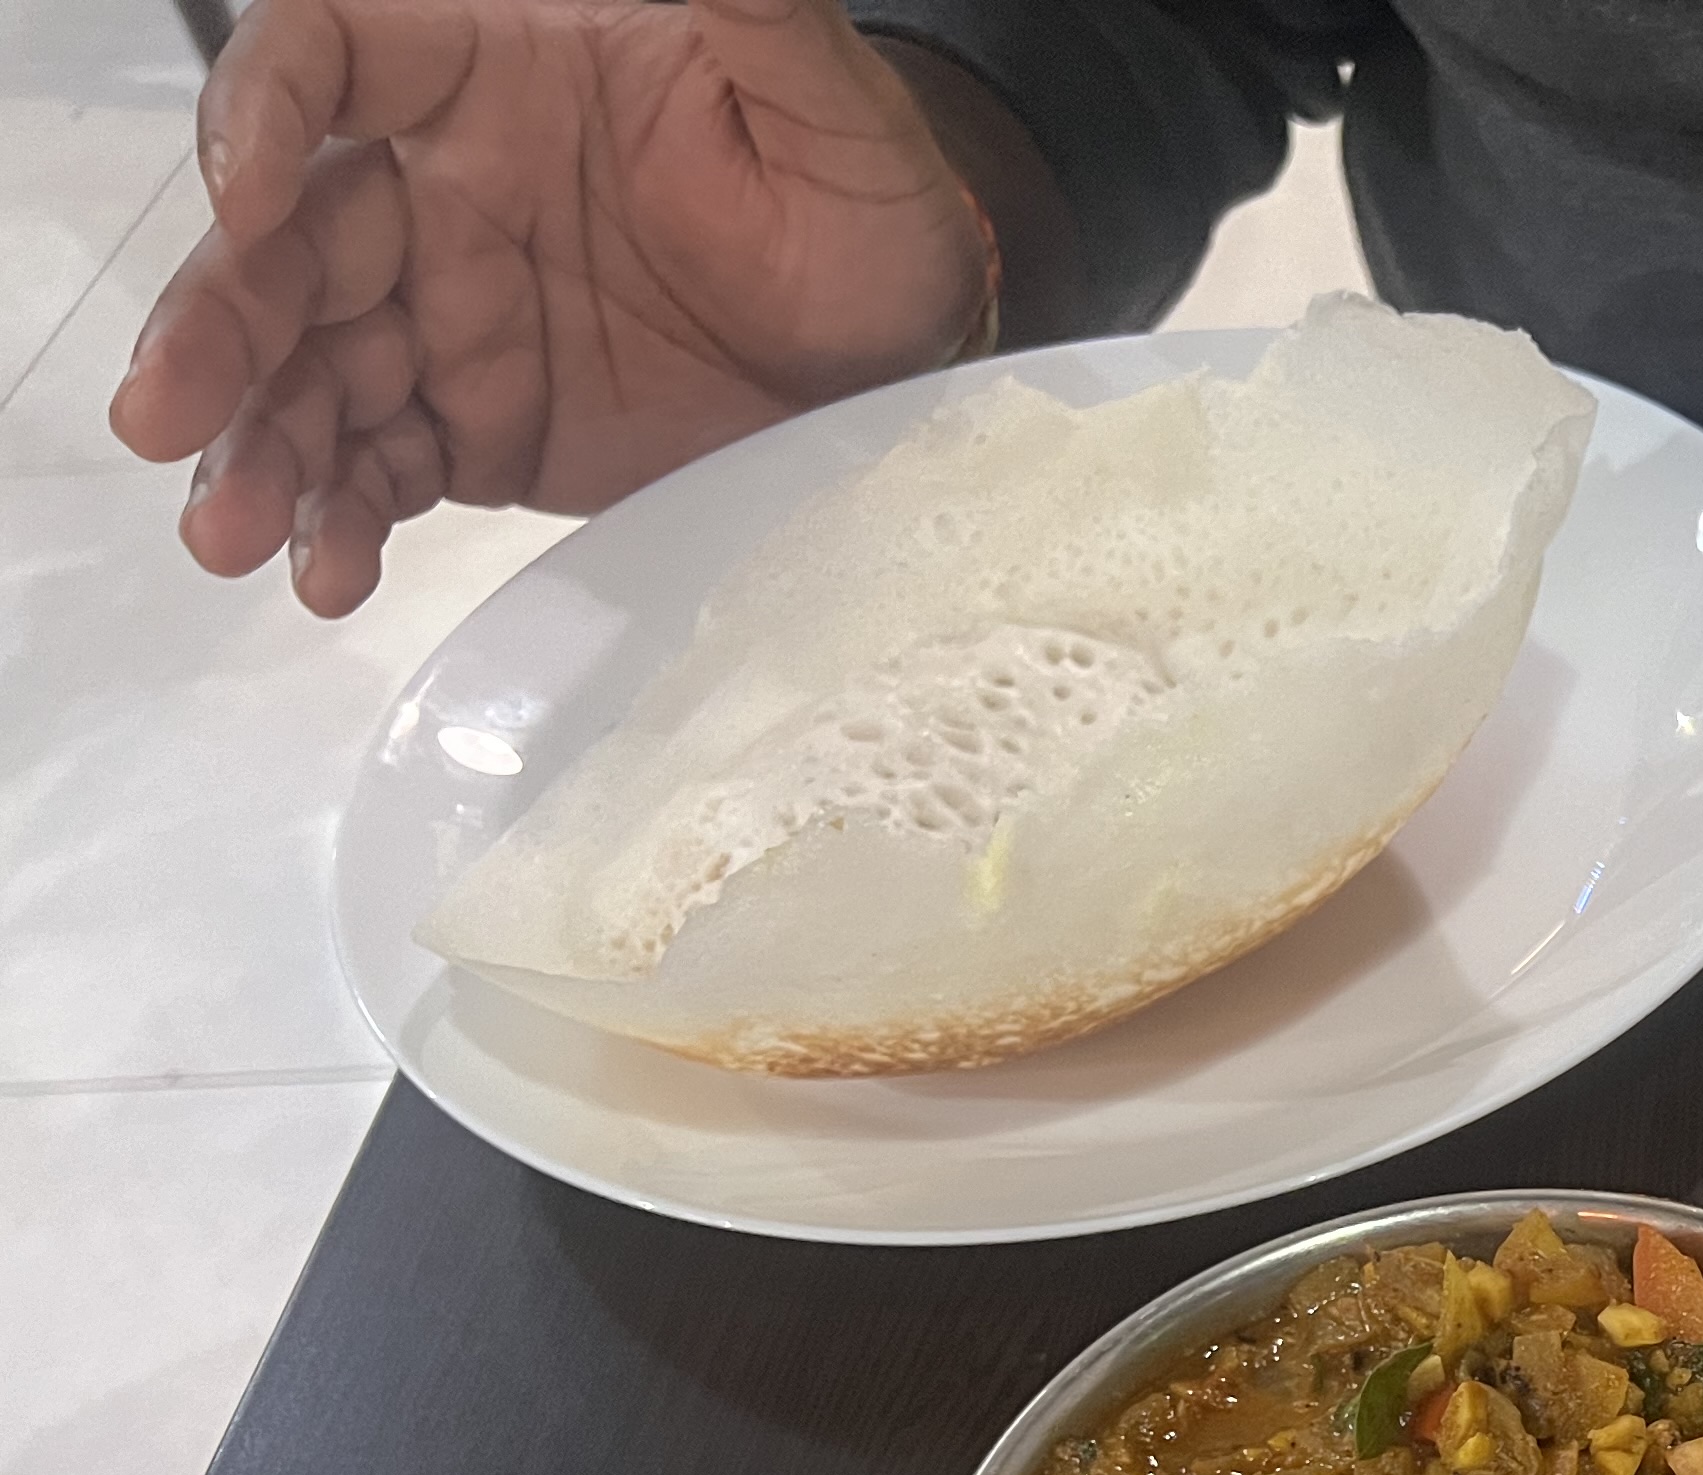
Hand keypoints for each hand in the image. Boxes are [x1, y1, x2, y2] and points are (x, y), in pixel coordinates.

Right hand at [108, 0, 991, 615]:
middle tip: (166, 411)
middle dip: (220, 325)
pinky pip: (386, 468)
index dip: (259, 113)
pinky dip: (344, 519)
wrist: (917, 356)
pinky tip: (325, 572)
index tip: (248, 194)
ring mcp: (455, 321)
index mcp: (494, 79)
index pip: (330, 61)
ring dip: (258, 445)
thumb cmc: (869, 208)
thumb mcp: (823, 100)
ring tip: (231, 531)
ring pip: (313, 370)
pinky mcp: (486, 431)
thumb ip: (749, 8)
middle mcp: (445, 194)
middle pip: (286, 241)